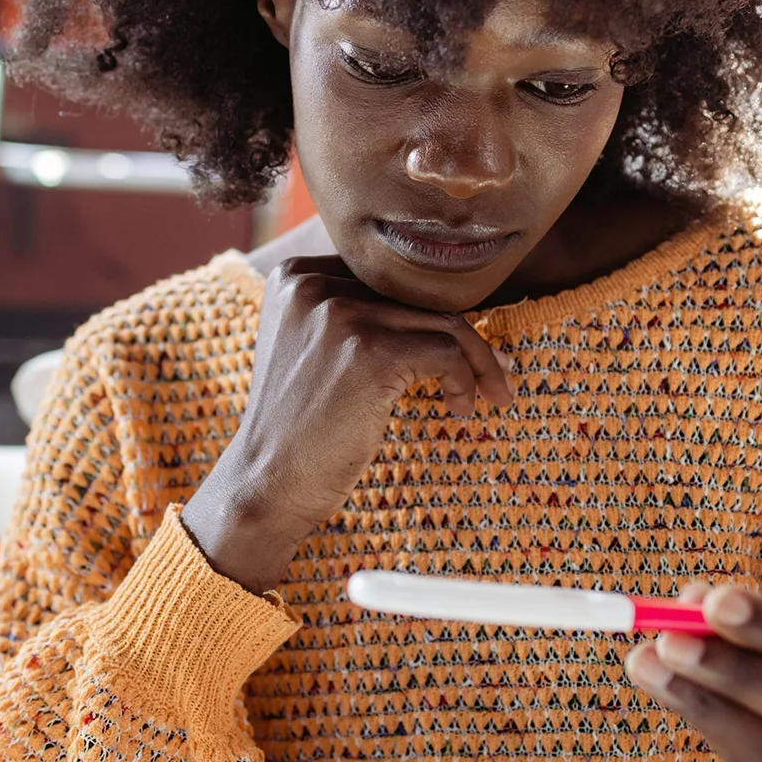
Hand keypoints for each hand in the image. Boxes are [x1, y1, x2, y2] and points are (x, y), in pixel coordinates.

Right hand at [182, 255, 512, 593]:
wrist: (266, 485)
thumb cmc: (300, 430)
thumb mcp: (311, 352)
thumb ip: (354, 316)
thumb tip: (444, 304)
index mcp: (295, 277)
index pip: (389, 277)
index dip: (430, 310)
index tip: (460, 347)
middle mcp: (313, 285)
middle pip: (420, 296)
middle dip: (467, 335)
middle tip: (496, 372)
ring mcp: (339, 315)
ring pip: (443, 320)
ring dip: (479, 361)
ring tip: (492, 392)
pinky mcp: (369, 352)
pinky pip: (446, 353)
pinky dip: (465, 382)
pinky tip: (459, 409)